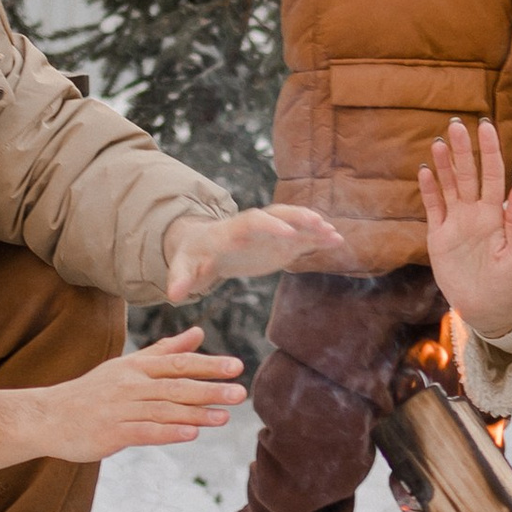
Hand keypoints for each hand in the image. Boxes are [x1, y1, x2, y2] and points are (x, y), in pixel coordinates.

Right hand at [0, 330, 240, 477]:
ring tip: (224, 417)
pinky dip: (168, 432)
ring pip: (164, 410)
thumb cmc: (94, 391)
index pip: (177, 363)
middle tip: (240, 392)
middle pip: (175, 386)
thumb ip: (165, 350)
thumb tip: (198, 333)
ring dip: (196, 413)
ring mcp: (120, 409)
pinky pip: (145, 432)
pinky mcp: (112, 433)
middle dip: (210, 388)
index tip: (237, 366)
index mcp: (136, 367)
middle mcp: (130, 385)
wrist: (50, 416)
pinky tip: (191, 434)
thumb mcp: (128, 365)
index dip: (208, 364)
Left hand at [163, 204, 344, 300]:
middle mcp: (256, 226)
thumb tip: (174, 296)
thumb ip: (181, 280)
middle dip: (298, 218)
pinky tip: (337, 241)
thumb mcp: (184, 267)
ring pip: (295, 224)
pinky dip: (318, 238)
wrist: (205, 247)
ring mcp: (270, 233)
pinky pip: (302, 238)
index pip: (253, 222)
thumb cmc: (194, 256)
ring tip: (335, 235)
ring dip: (314, 227)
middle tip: (319, 223)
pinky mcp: (280, 243)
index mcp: (232, 230)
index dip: (270, 225)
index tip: (286, 232)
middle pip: (279, 215)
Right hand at [418, 116, 511, 335]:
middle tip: (455, 124)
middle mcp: (475, 213)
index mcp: (496, 214)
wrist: (488, 310)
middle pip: (467, 174)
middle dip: (462, 150)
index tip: (486, 127)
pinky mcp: (439, 237)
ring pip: (448, 187)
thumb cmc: (508, 283)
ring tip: (438, 142)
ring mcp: (456, 223)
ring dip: (443, 164)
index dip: (490, 150)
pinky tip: (425, 171)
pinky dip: (429, 190)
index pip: (493, 174)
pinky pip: (433, 208)